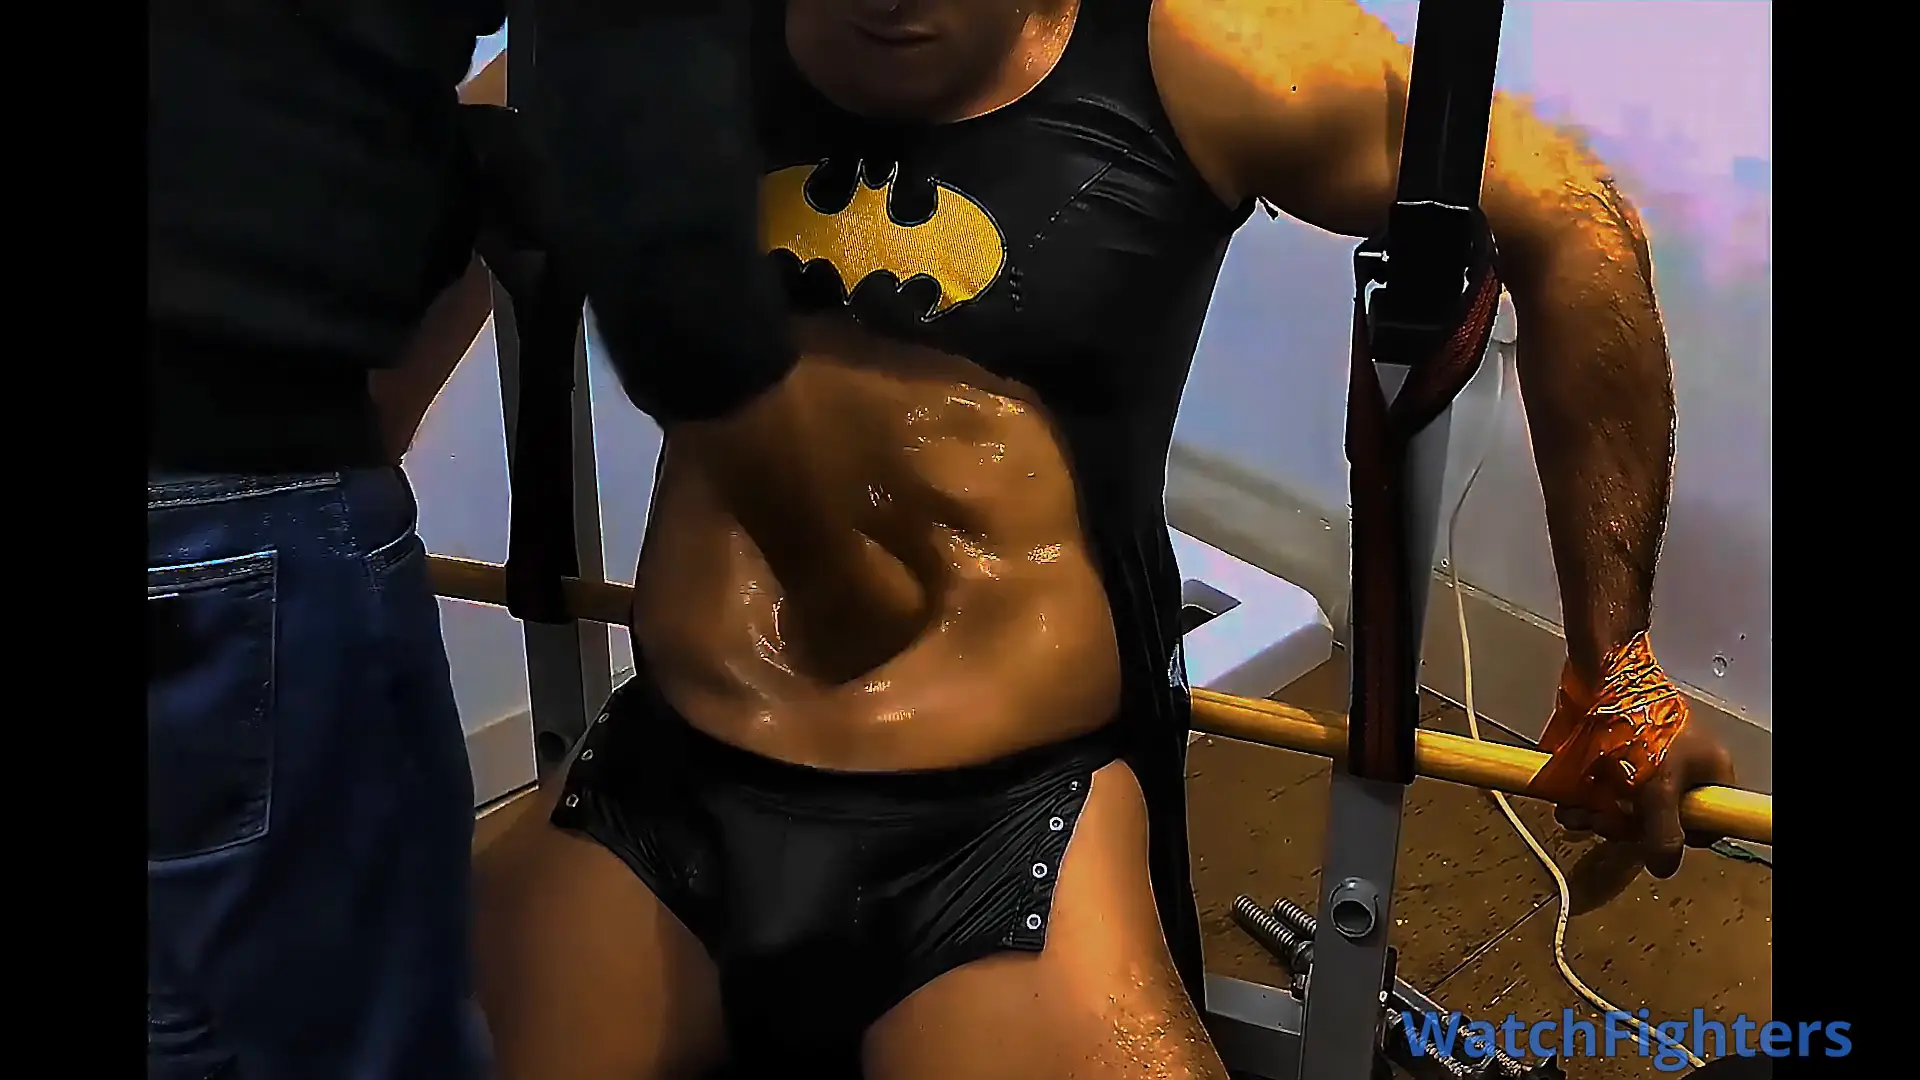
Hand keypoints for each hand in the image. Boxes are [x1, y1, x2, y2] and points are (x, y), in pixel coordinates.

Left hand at [1549, 701, 1736, 878]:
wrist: (1602, 678)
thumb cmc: (1641, 731)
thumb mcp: (1658, 788)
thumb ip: (1663, 833)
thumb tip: (1664, 869)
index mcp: (1709, 774)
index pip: (1707, 824)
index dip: (1680, 836)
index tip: (1650, 837)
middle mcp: (1680, 772)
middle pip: (1656, 821)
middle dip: (1622, 826)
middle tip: (1601, 822)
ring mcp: (1644, 765)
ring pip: (1623, 809)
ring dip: (1596, 817)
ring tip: (1576, 814)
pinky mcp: (1612, 758)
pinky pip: (1601, 792)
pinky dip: (1584, 801)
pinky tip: (1567, 804)